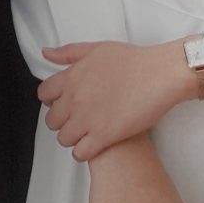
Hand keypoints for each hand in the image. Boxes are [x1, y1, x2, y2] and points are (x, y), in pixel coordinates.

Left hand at [39, 38, 203, 157]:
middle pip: (52, 120)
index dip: (52, 101)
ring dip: (73, 138)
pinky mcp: (103, 136)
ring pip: (64, 139)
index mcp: (71, 77)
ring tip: (87, 133)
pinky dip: (84, 152)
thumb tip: (47, 53)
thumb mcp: (97, 49)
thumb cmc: (134, 61)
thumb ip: (68, 53)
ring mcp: (87, 119)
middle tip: (77, 120)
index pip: (44, 95)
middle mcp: (74, 99)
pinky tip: (94, 145)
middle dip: (62, 121)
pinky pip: (80, 153)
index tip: (62, 103)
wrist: (160, 75)